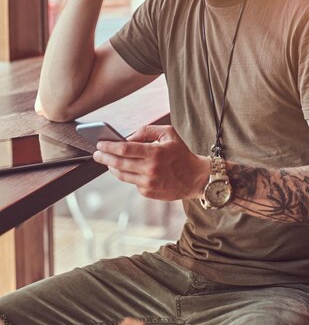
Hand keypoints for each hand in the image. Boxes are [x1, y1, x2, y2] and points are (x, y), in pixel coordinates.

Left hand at [92, 125, 209, 200]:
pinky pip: (132, 182)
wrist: (195, 178)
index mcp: (155, 153)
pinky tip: (125, 169)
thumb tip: (127, 137)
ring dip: (111, 167)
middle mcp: (150, 169)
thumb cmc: (181, 153)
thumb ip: (147, 131)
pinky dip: (127, 175)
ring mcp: (148, 183)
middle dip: (104, 157)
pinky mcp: (148, 192)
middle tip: (96, 153)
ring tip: (106, 161)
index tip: (100, 143)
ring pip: (122, 175)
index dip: (109, 146)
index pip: (125, 149)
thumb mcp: (168, 133)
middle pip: (119, 163)